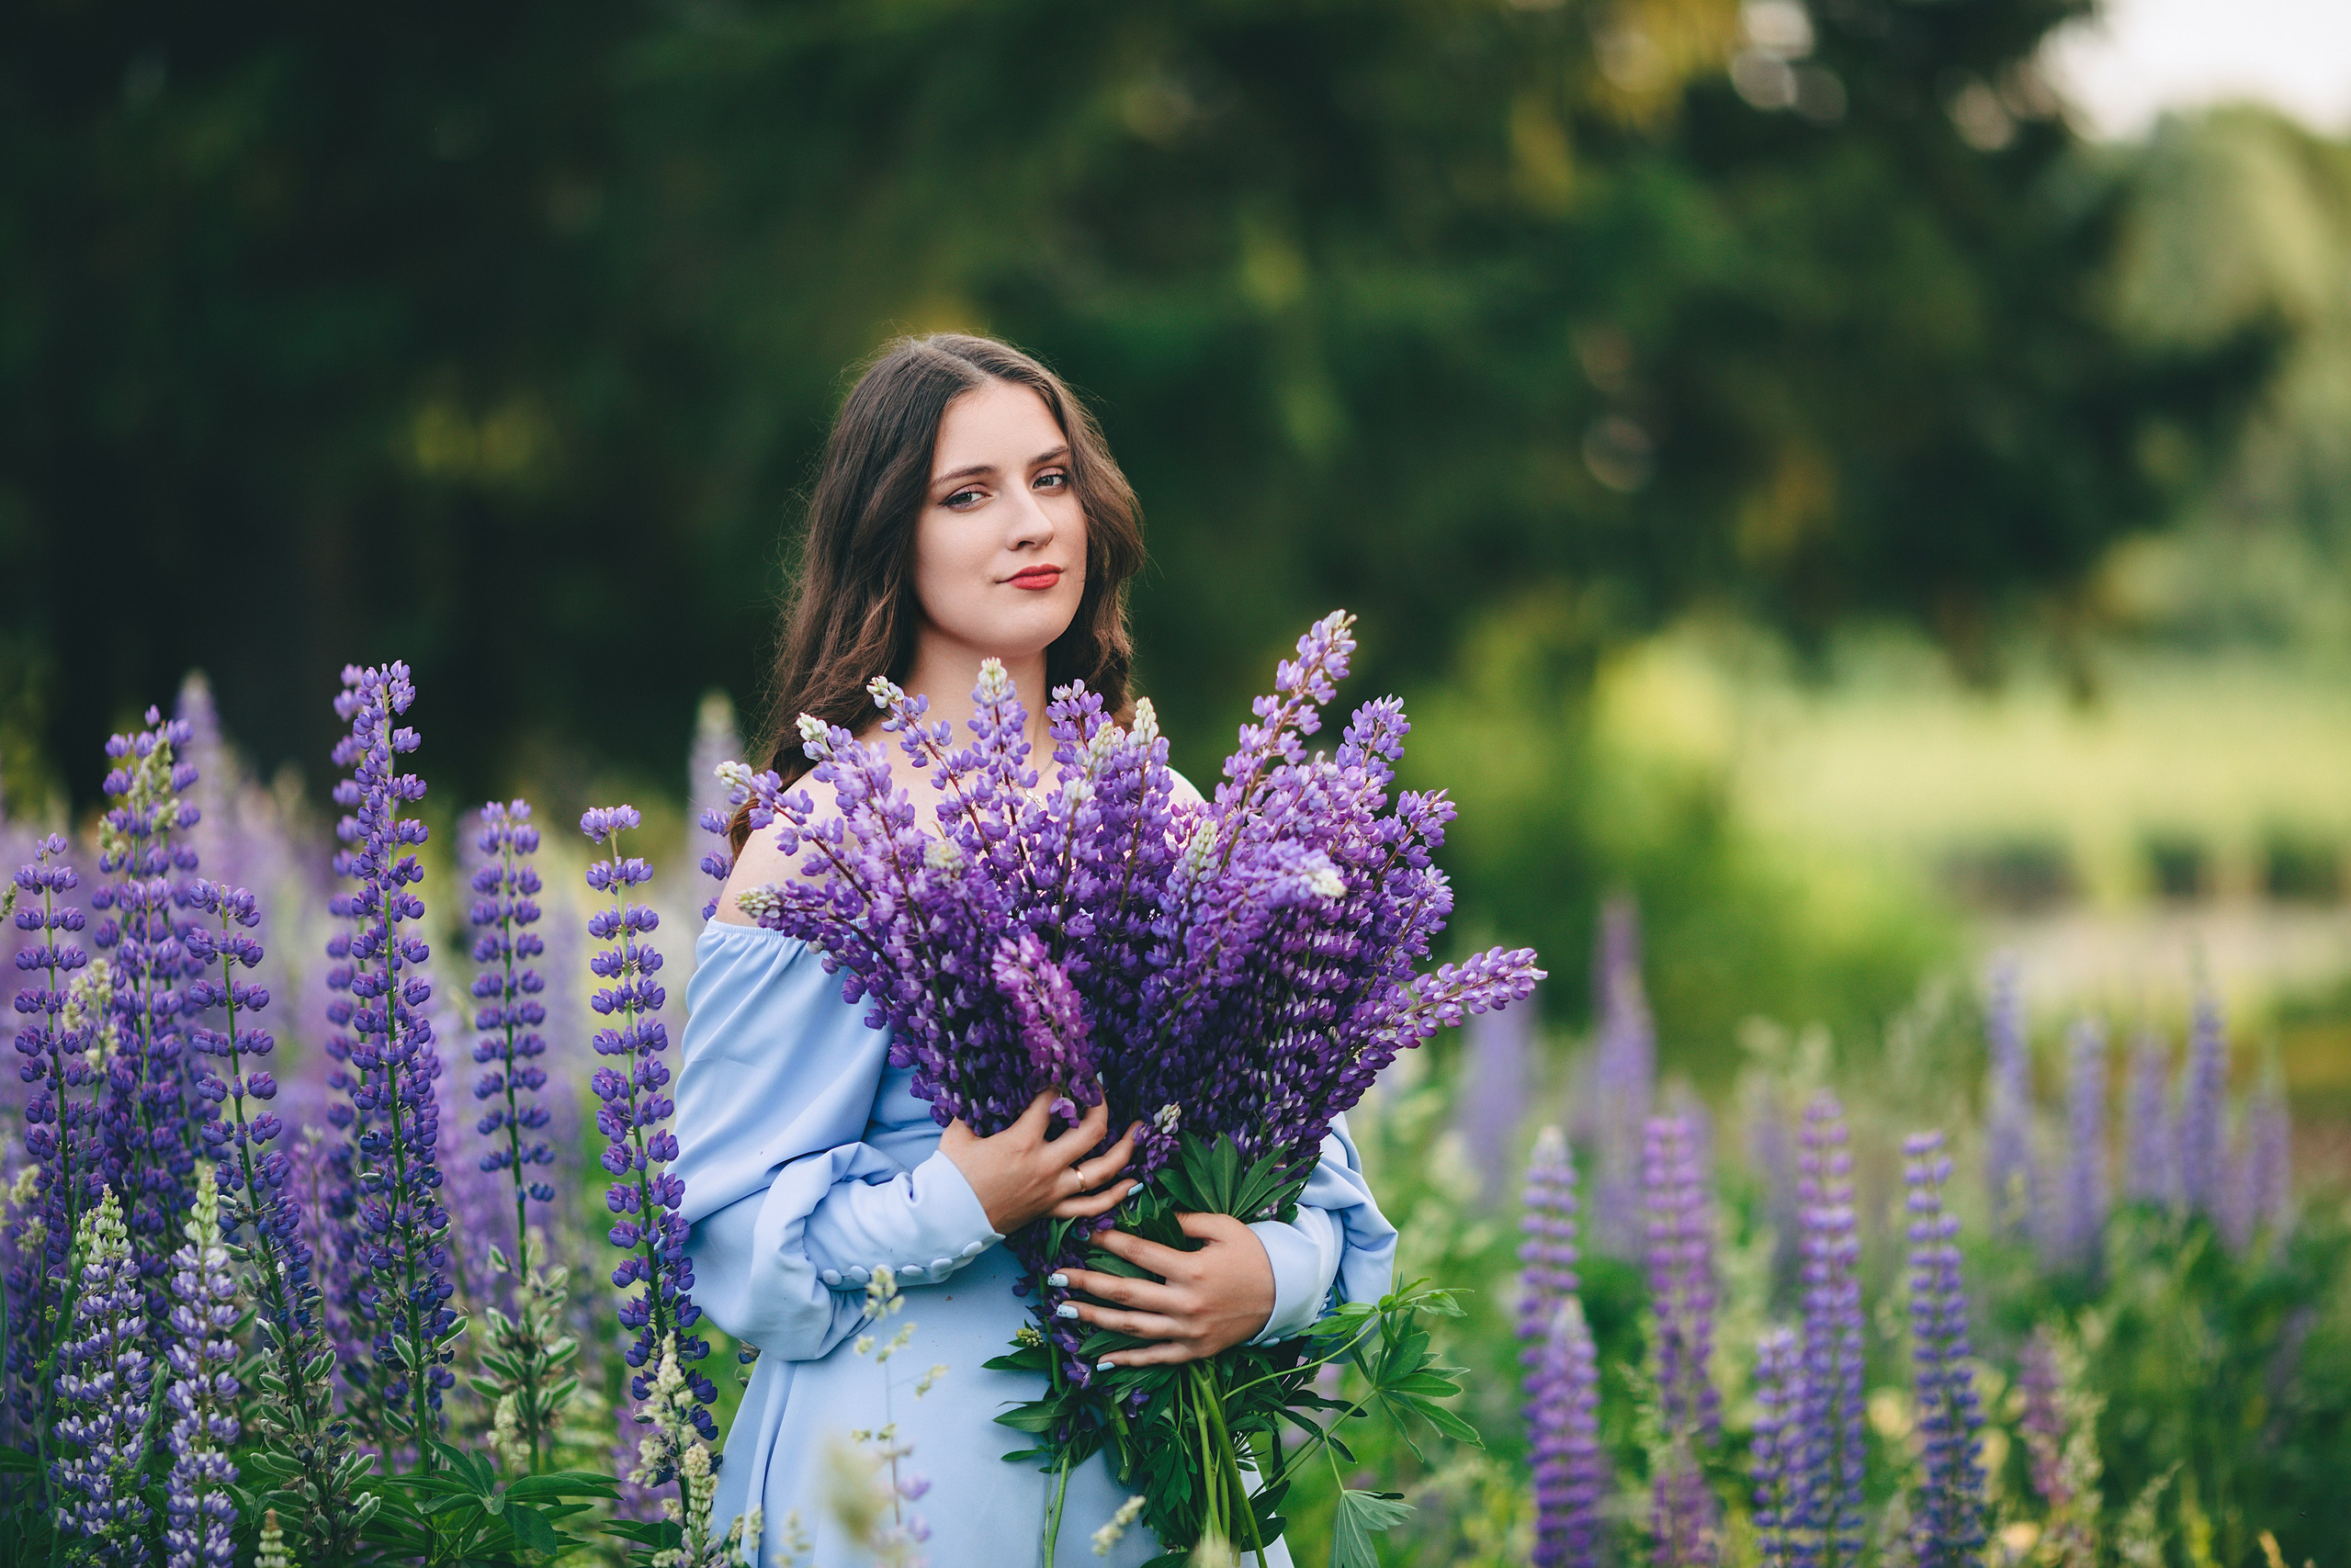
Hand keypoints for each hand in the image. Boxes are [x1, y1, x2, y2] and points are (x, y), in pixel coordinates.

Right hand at [938, 1092, 1138, 1234]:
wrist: (945, 1220)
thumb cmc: (950, 1175)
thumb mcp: (959, 1133)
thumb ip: (976, 1108)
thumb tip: (985, 1086)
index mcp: (1022, 1142)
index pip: (1051, 1102)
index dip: (1059, 1082)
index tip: (1062, 1070)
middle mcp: (1045, 1166)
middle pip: (1091, 1133)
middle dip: (1100, 1107)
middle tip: (1099, 1092)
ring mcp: (1053, 1191)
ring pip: (1102, 1171)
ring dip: (1126, 1149)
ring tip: (1139, 1131)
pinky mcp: (1052, 1211)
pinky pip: (1092, 1208)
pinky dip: (1116, 1196)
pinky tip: (1132, 1183)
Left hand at [1053, 1213, 1274, 1365]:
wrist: (1283, 1294)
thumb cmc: (1252, 1253)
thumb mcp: (1224, 1227)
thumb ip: (1186, 1221)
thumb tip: (1150, 1215)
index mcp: (1193, 1269)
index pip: (1141, 1254)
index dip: (1111, 1243)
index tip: (1088, 1234)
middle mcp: (1187, 1303)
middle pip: (1127, 1294)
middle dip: (1087, 1283)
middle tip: (1055, 1275)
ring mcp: (1189, 1331)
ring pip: (1133, 1328)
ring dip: (1096, 1320)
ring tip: (1065, 1311)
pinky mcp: (1194, 1351)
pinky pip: (1155, 1358)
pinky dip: (1127, 1361)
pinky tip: (1100, 1360)